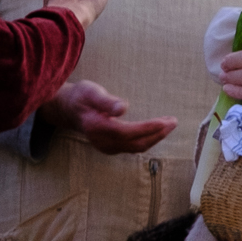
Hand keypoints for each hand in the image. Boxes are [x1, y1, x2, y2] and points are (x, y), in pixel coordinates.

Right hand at [43, 78, 176, 156]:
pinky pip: (132, 148)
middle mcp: (101, 141)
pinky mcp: (110, 148)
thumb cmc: (81, 97)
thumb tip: (123, 108)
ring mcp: (105, 147)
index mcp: (96, 127)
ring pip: (136, 147)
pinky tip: (156, 132)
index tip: (165, 121)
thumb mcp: (91, 92)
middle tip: (173, 121)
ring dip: (155, 138)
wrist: (68, 109)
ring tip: (169, 125)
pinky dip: (147, 141)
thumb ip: (106, 101)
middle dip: (157, 134)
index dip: (147, 128)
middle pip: (135, 143)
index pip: (126, 132)